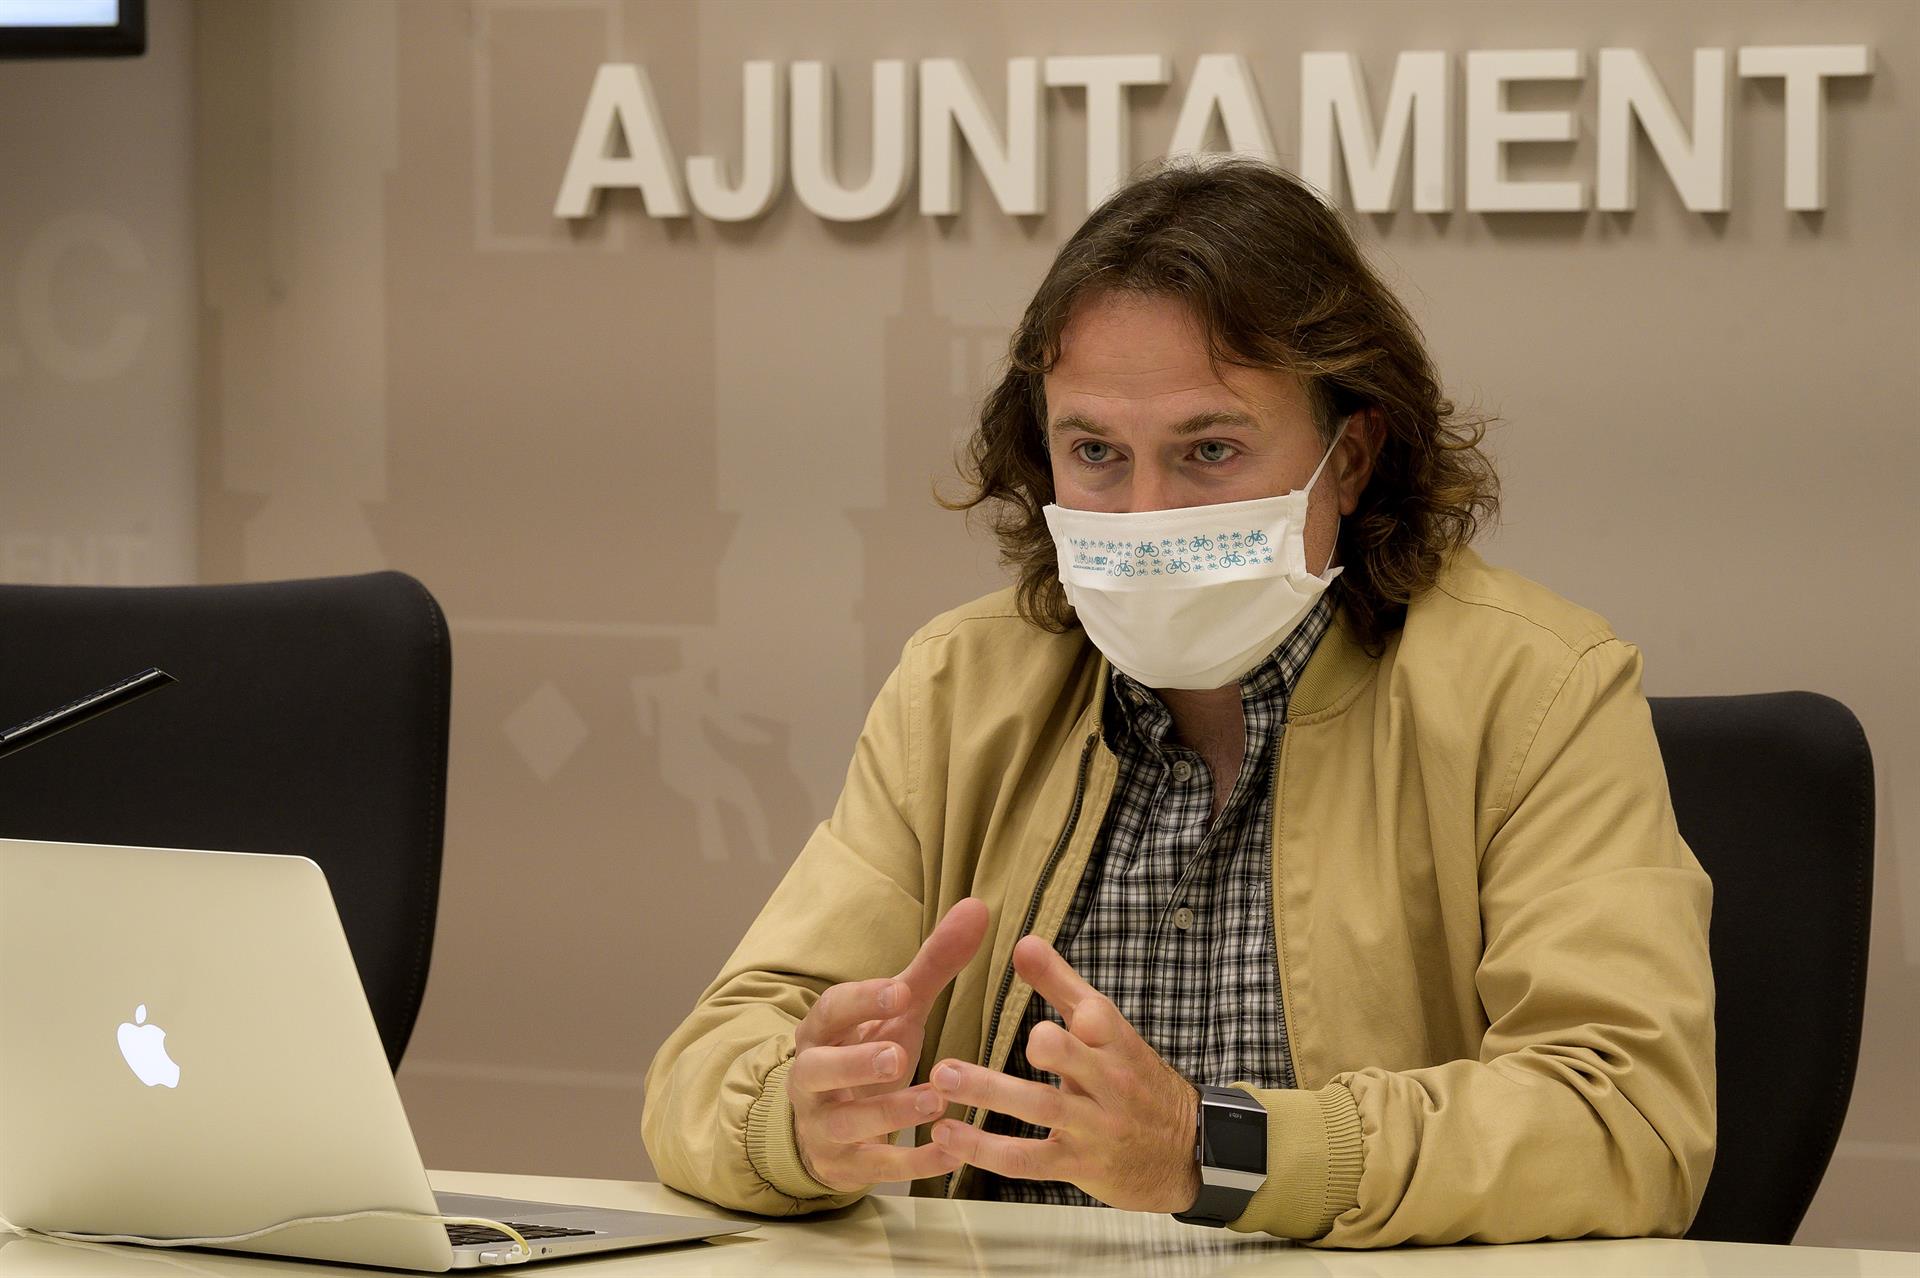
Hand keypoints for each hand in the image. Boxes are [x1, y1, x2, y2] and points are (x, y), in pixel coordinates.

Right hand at [789, 897, 989, 1191]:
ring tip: (935, 1101)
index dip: (862, 1001)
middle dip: (856, 1064)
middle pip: (820, 1070)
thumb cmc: (867, 1053)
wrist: (826, 1129)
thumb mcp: (897, 1013)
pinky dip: (914, 1163)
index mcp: (821, 1033)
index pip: (831, 1011)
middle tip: (897, 1055)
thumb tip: (977, 907)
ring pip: (846, 1123)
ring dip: (890, 1113)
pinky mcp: (844, 1167)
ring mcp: (824, 1126)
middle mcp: (812, 1079)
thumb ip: (933, 965)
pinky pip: (876, 1168)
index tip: (901, 991)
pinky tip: (953, 1153)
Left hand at [927, 935, 1201, 1211]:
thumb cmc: (1132, 1078)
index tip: (1022, 953)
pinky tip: (947, 1135)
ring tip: (940, 1077)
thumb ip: (1062, 984)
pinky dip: (985, 1149)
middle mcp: (1108, 1082)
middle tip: (984, 1025)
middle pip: (1072, 1057)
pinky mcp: (1077, 1164)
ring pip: (1043, 1107)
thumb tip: (1023, 941)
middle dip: (1033, 1043)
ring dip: (990, 1091)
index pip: (1095, 1014)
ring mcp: (1093, 1126)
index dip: (1064, 991)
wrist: (1182, 1152)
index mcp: (1115, 1042)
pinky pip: (1028, 1158)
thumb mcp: (1106, 1029)